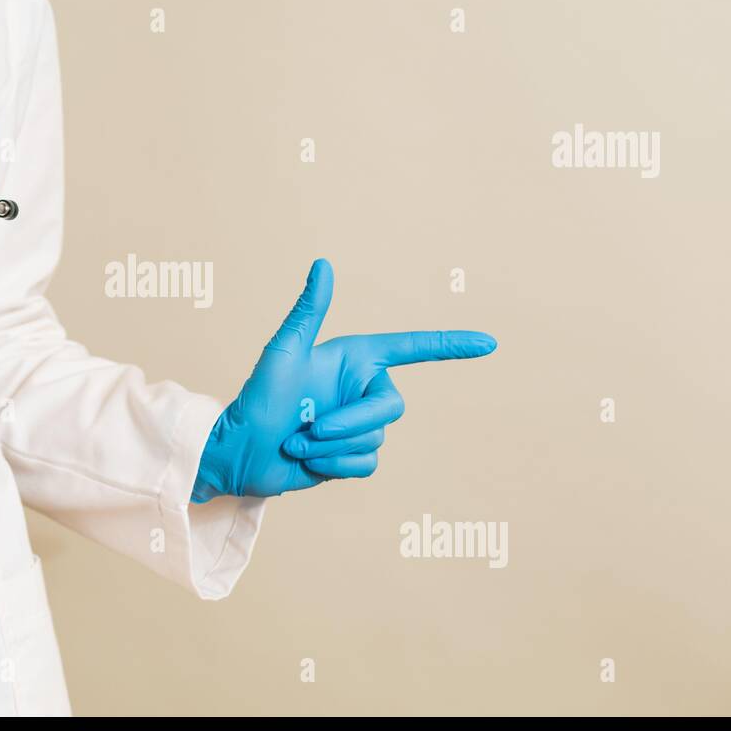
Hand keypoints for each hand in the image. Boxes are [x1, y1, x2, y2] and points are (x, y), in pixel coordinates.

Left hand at [193, 259, 495, 501]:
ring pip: (374, 439)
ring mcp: (360, 424)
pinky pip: (365, 464)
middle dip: (349, 423)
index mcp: (354, 358)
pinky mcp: (353, 457)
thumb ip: (308, 311)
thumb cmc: (257, 396)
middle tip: (307, 427)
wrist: (240, 450)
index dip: (450, 345)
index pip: (412, 347)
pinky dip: (334, 465)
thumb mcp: (283, 351)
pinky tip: (307, 460)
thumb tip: (324, 265)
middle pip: (391, 408)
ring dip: (331, 445)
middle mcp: (362, 389)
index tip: (490, 343)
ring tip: (296, 440)